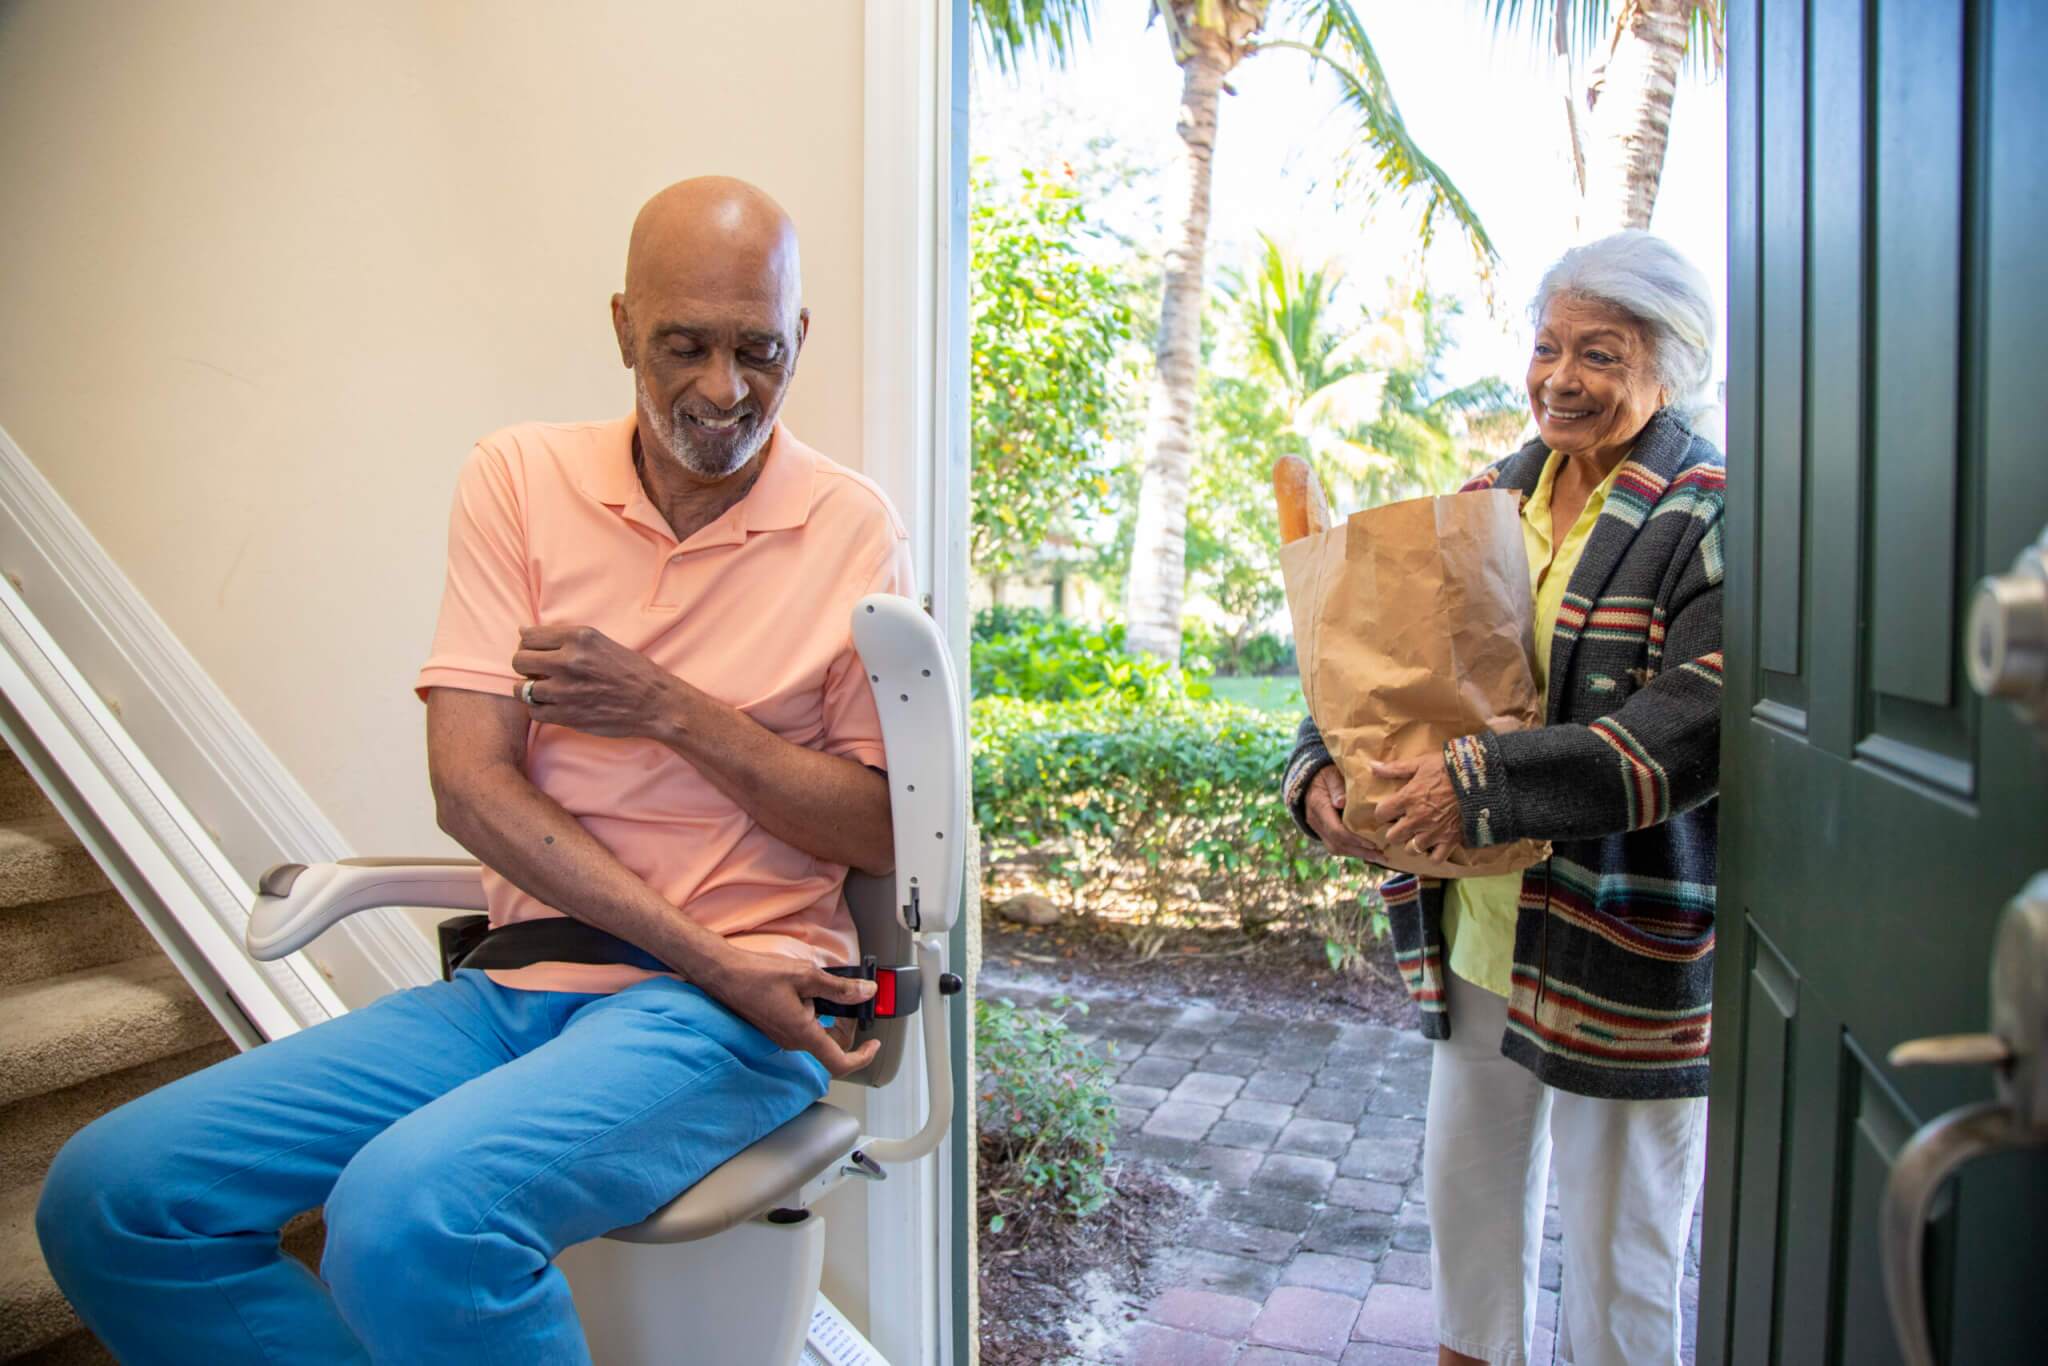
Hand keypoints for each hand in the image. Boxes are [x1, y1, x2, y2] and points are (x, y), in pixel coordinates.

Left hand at [512, 625, 688, 739]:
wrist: (654, 703)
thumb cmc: (631, 670)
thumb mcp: (600, 641)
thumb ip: (563, 637)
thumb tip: (523, 632)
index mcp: (578, 638)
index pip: (528, 636)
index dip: (528, 645)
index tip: (537, 652)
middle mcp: (569, 661)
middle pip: (519, 660)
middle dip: (525, 666)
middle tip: (538, 672)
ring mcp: (566, 690)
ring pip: (522, 689)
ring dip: (530, 689)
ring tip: (544, 690)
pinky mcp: (567, 715)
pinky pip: (534, 712)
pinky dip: (539, 709)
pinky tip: (553, 705)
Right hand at [700, 946, 883, 1078]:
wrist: (723, 974)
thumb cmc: (757, 975)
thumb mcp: (806, 976)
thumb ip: (840, 988)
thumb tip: (866, 992)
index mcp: (802, 1034)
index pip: (840, 1062)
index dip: (863, 1057)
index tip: (874, 1045)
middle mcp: (792, 1041)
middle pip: (832, 1046)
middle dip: (848, 1026)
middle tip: (853, 1000)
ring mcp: (782, 1036)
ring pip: (818, 1035)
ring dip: (830, 1018)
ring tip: (829, 989)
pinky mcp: (775, 1028)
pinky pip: (803, 1028)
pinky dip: (815, 1014)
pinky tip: (810, 990)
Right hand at [1304, 766, 1387, 861]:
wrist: (1308, 779)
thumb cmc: (1325, 774)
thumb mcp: (1331, 775)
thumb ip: (1336, 787)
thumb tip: (1342, 803)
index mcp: (1318, 807)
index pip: (1336, 830)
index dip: (1355, 840)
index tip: (1373, 844)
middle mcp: (1316, 821)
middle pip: (1337, 845)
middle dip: (1360, 852)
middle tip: (1382, 857)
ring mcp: (1317, 828)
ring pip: (1336, 849)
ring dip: (1358, 855)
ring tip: (1378, 857)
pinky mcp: (1323, 832)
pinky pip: (1336, 846)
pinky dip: (1353, 851)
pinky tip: (1368, 852)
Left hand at [1371, 754, 1464, 863]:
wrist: (1481, 780)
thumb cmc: (1449, 768)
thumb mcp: (1421, 763)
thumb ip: (1395, 768)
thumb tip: (1372, 767)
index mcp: (1407, 799)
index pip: (1381, 814)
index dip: (1383, 812)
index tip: (1390, 809)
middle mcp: (1417, 819)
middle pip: (1392, 836)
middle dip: (1395, 831)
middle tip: (1402, 824)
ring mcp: (1433, 832)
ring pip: (1411, 849)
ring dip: (1412, 843)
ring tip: (1417, 835)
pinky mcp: (1450, 840)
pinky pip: (1435, 858)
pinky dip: (1433, 854)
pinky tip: (1434, 844)